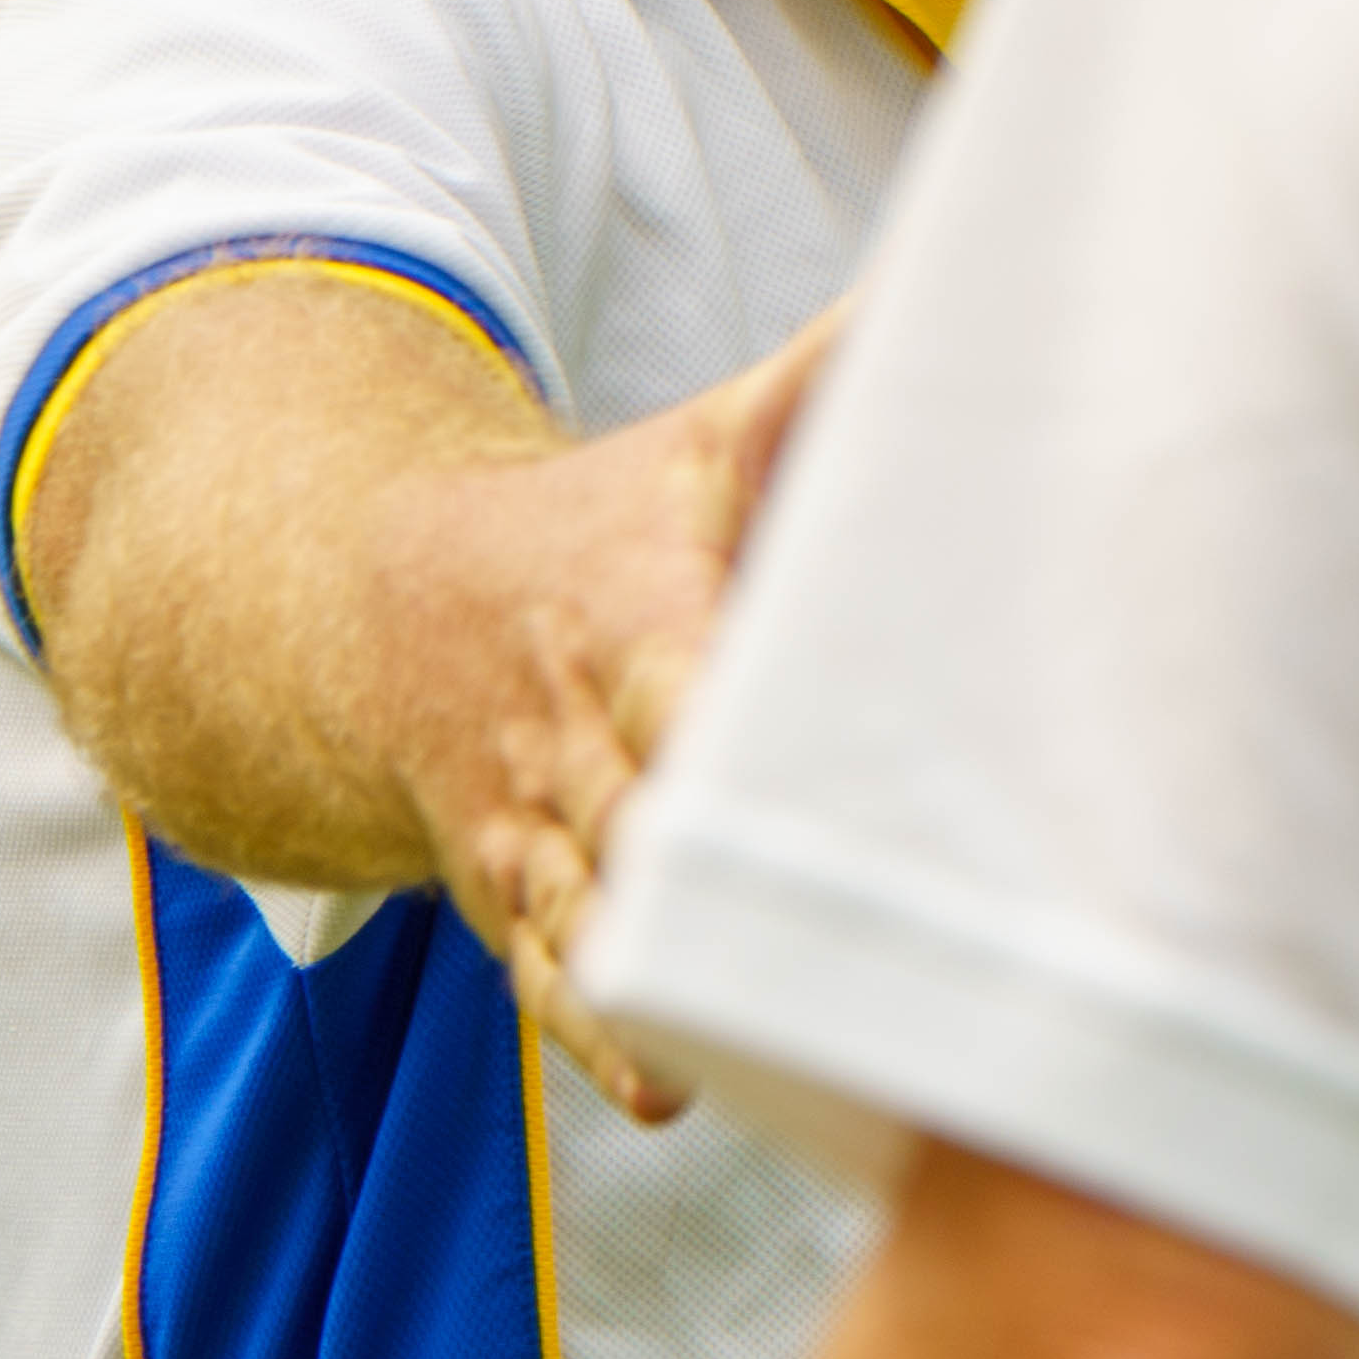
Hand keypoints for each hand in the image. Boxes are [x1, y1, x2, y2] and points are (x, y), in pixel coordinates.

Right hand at [382, 308, 842, 1121]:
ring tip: (773, 1041)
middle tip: (830, 932)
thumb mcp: (709, 440)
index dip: (726, 714)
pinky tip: (670, 1087)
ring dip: (669, 979)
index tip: (795, 753)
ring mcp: (551, 833)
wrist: (390, 613)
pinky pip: (564, 981)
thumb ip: (829, 378)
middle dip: (720, 873)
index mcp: (641, 614)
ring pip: (604, 914)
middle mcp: (589, 737)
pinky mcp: (532, 909)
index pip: (689, 672)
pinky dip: (610, 1035)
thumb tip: (967, 272)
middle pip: (653, 814)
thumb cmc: (607, 524)